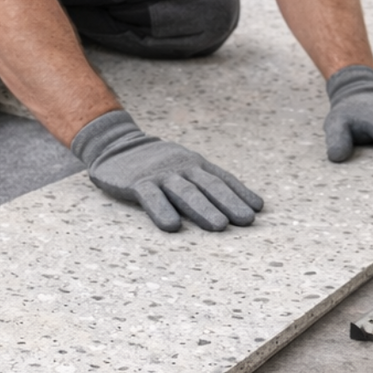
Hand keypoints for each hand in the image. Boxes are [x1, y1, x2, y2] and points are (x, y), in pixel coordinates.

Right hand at [72, 110, 262, 232]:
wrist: (115, 145)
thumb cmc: (157, 163)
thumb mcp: (183, 166)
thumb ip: (203, 181)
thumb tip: (230, 201)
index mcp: (194, 164)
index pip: (221, 179)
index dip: (240, 193)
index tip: (257, 209)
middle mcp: (181, 167)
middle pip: (209, 186)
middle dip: (229, 203)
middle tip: (247, 221)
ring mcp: (160, 174)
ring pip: (185, 193)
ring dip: (204, 209)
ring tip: (220, 226)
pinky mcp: (137, 182)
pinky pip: (151, 198)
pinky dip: (162, 211)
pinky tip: (172, 227)